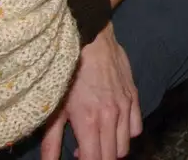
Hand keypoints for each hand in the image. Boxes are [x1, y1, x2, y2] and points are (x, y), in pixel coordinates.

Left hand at [40, 25, 141, 159]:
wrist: (90, 40)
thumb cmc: (67, 73)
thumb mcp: (54, 108)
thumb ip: (51, 142)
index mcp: (88, 122)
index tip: (78, 159)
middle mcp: (110, 117)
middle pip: (112, 156)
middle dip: (99, 159)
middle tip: (85, 152)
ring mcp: (124, 106)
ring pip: (125, 145)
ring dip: (112, 150)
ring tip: (96, 141)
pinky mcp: (133, 96)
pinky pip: (136, 127)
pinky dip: (126, 134)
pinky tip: (112, 128)